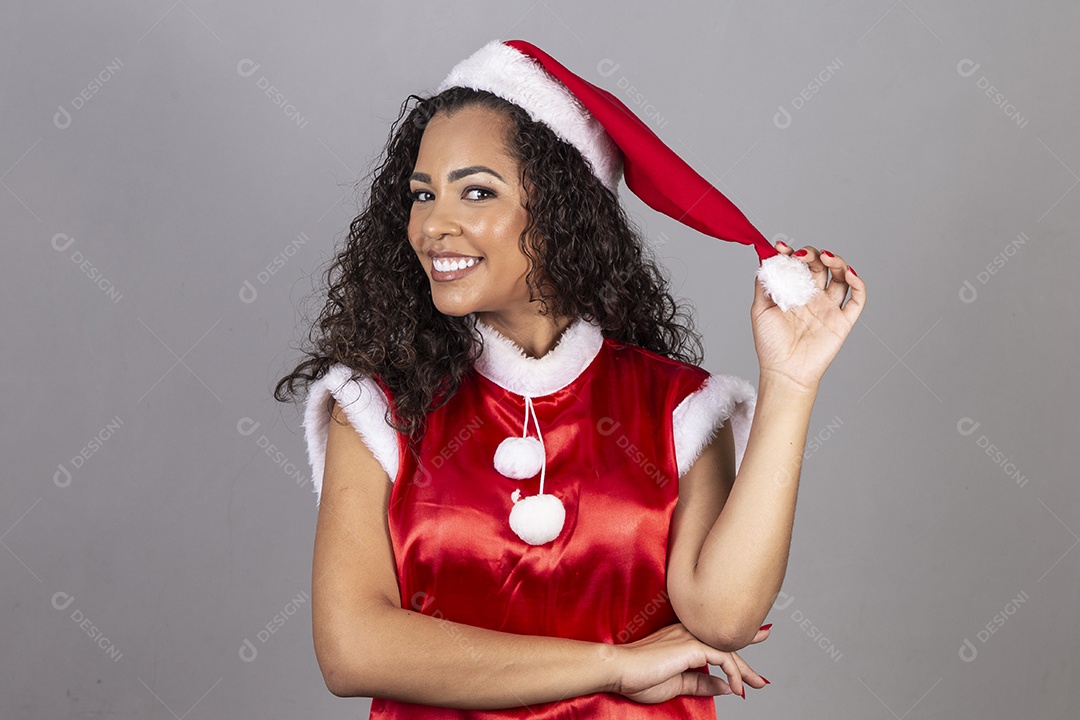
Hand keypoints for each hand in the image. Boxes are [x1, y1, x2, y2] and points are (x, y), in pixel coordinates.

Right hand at [611, 622, 770, 703]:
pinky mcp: (691, 646)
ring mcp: (690, 637)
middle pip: (725, 645)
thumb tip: (724, 686)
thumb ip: (701, 683)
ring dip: (745, 670)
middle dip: (748, 661)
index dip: (736, 644)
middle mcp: (688, 633)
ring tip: (756, 685)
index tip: (754, 647)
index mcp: (683, 639)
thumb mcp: (677, 684)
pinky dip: (734, 673)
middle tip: (762, 679)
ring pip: (728, 650)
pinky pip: (723, 658)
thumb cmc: (639, 677)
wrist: (619, 670)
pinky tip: (737, 689)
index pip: (714, 640)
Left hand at [752, 241, 865, 391]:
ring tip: (826, 257)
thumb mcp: (760, 309)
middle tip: (801, 255)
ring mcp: (829, 308)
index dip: (791, 253)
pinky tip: (847, 273)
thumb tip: (764, 258)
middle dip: (812, 254)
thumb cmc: (770, 344)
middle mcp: (813, 297)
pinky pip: (857, 298)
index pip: (798, 266)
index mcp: (794, 293)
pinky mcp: (843, 321)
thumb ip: (764, 284)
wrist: (783, 372)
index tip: (781, 247)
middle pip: (820, 266)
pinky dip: (857, 283)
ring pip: (840, 277)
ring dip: (836, 262)